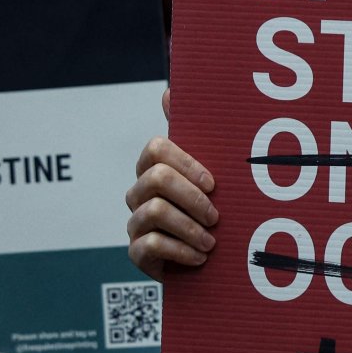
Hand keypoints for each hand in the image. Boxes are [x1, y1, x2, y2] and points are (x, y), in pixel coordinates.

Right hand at [125, 87, 217, 279]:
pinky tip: (199, 258)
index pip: (157, 149)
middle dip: (192, 197)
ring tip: (211, 242)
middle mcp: (140, 192)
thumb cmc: (208, 212)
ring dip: (190, 228)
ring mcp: (135, 222)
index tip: (213, 183)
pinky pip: (149, 245)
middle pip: (157, 179)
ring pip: (154, 211)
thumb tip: (169, 90)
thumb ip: (192, 134)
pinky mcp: (136, 253)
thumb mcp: (208, 174)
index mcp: (155, 167)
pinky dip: (180, 251)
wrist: (207, 262)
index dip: (186, 163)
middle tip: (216, 216)